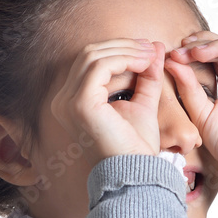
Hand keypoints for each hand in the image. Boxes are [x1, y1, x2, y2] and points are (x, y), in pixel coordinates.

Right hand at [49, 38, 165, 162]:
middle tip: (150, 47)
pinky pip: (100, 66)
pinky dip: (124, 59)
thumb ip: (146, 76)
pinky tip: (144, 63)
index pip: (90, 62)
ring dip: (126, 50)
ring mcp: (68, 102)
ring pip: (94, 56)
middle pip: (89, 54)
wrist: (136, 172)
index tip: (147, 49)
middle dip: (123, 46)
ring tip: (150, 54)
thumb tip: (154, 45)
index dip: (119, 50)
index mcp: (72, 101)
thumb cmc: (136, 146)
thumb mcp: (143, 103)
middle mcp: (63, 100)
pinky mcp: (80, 103)